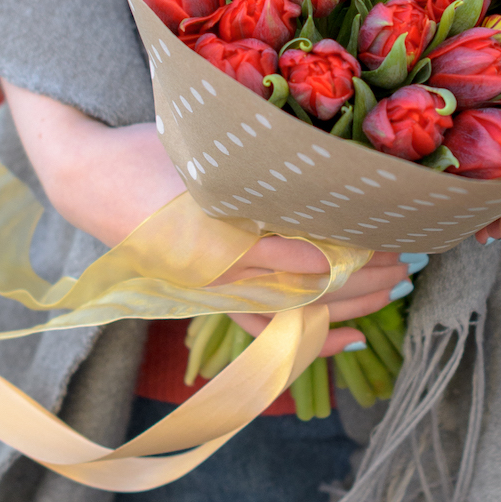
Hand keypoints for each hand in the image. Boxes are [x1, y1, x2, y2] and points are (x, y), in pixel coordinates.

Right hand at [2, 81, 412, 352]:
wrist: (93, 177)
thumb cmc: (148, 164)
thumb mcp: (206, 178)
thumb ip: (258, 223)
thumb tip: (320, 253)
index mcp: (226, 252)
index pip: (308, 273)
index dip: (357, 266)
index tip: (394, 247)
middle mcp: (226, 279)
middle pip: (311, 296)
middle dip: (365, 283)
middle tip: (407, 263)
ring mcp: (218, 286)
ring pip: (293, 315)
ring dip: (346, 307)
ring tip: (391, 289)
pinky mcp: (212, 286)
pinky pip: (262, 326)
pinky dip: (302, 336)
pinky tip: (340, 335)